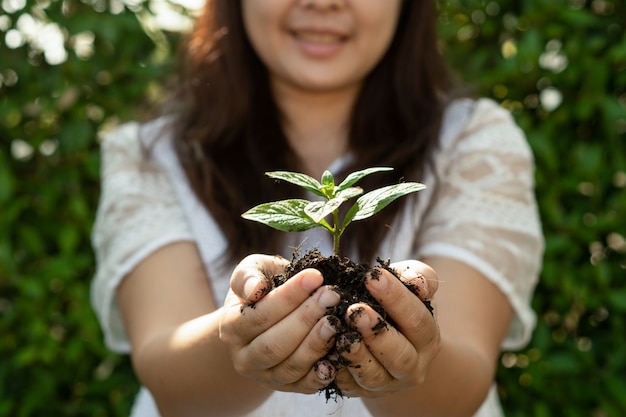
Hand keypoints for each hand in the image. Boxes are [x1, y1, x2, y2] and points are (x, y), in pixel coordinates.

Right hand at [218, 254, 340, 393]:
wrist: (266, 318)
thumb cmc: (263, 287)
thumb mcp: (251, 271)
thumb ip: (249, 275)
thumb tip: (256, 289)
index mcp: (231, 327)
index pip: (260, 315)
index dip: (289, 297)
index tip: (315, 276)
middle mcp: (244, 358)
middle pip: (274, 344)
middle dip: (305, 319)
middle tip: (331, 297)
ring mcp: (265, 376)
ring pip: (290, 367)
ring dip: (316, 344)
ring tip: (336, 322)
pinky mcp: (287, 387)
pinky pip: (305, 386)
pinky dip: (321, 374)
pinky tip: (336, 358)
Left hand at [333, 260, 439, 396]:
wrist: (389, 340)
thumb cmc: (398, 304)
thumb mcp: (411, 286)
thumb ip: (418, 278)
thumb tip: (418, 284)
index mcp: (427, 337)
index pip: (417, 320)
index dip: (396, 298)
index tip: (372, 277)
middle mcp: (412, 366)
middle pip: (399, 355)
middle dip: (377, 333)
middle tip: (355, 311)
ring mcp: (387, 383)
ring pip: (373, 376)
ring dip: (356, 355)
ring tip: (340, 333)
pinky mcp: (361, 391)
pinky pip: (348, 385)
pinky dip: (335, 371)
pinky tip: (324, 354)